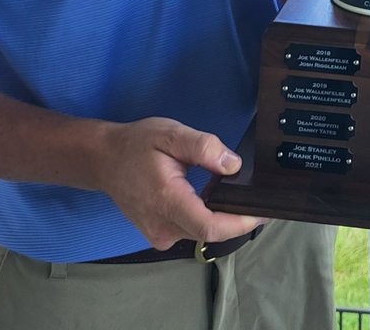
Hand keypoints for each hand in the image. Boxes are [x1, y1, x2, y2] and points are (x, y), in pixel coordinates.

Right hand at [99, 117, 266, 249]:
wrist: (104, 160)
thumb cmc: (137, 144)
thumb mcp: (171, 134)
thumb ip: (204, 148)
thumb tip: (233, 165)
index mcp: (167, 201)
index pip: (210, 226)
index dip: (241, 222)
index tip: (265, 211)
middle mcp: (163, 226)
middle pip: (211, 231)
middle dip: (238, 217)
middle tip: (260, 196)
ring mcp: (160, 234)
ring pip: (202, 231)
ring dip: (222, 215)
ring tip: (237, 191)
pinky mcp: (160, 234)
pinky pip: (191, 229)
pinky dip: (206, 215)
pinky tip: (212, 195)